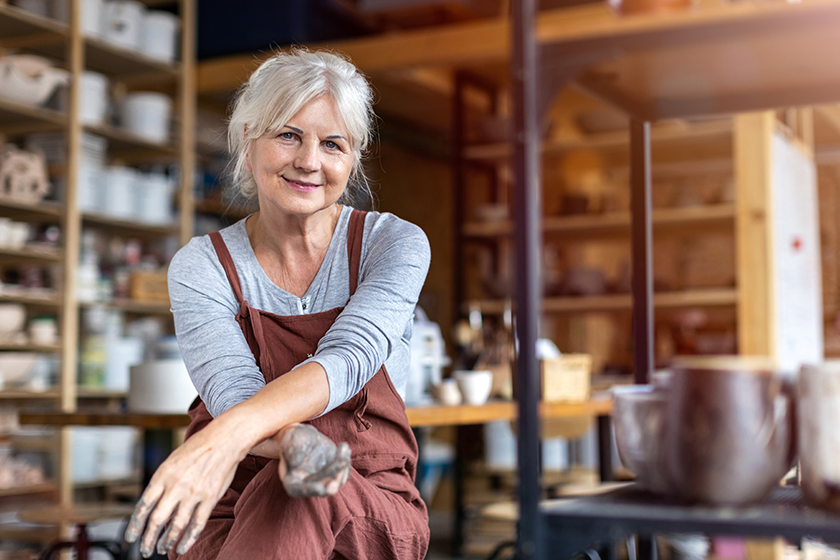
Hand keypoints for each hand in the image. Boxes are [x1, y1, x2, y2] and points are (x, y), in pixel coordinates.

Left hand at [124, 424, 244, 557]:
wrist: (224, 439)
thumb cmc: (197, 448)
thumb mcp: (171, 461)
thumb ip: (162, 482)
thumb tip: (152, 504)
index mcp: (163, 475)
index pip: (144, 505)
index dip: (135, 525)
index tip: (131, 538)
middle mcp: (176, 485)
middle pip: (157, 519)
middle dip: (148, 539)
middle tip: (145, 550)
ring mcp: (194, 493)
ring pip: (176, 525)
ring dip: (167, 541)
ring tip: (162, 549)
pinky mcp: (210, 497)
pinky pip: (197, 524)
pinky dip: (189, 538)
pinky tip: (183, 547)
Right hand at [278, 423, 350, 497]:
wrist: (305, 438)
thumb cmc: (294, 440)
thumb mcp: (291, 440)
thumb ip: (292, 450)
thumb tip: (296, 461)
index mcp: (292, 481)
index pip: (300, 490)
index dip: (310, 490)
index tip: (321, 488)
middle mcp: (309, 485)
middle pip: (323, 487)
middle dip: (335, 477)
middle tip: (343, 463)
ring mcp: (323, 482)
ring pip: (337, 481)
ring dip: (343, 466)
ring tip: (343, 448)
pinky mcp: (334, 475)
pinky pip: (343, 472)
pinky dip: (346, 461)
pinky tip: (344, 448)